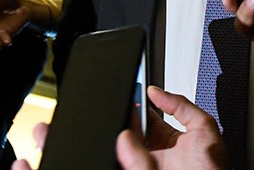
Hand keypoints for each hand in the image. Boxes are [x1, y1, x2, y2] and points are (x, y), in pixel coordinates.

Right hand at [11, 87, 227, 169]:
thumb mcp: (204, 130)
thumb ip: (181, 107)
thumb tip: (155, 90)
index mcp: (166, 142)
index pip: (136, 118)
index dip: (121, 105)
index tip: (104, 94)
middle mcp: (148, 157)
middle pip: (114, 136)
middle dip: (92, 125)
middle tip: (67, 117)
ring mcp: (137, 166)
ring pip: (103, 154)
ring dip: (78, 146)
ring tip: (49, 136)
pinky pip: (104, 164)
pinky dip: (84, 160)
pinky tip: (66, 155)